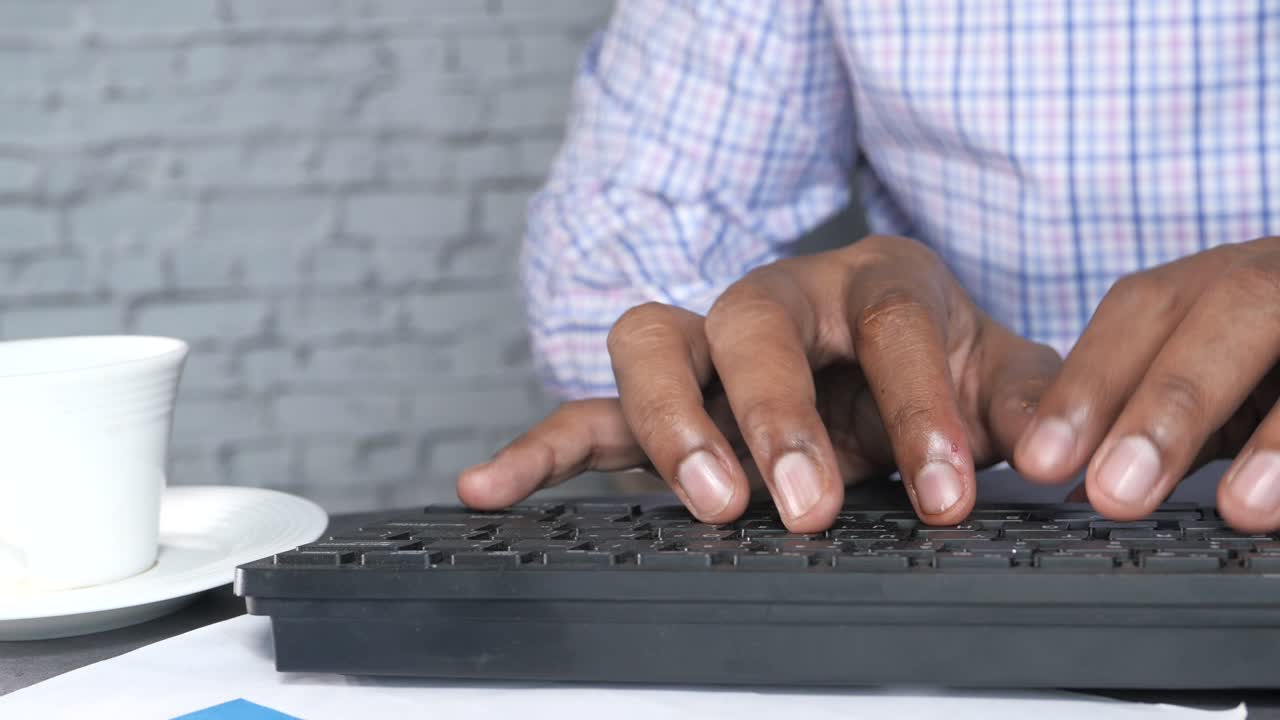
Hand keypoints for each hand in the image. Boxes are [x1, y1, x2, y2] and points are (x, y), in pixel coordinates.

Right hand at [459, 236, 1060, 531]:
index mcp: (873, 281)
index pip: (888, 321)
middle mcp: (776, 301)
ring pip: (649, 343)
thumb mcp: (996, 377)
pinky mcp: (657, 399)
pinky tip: (488, 485)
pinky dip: (538, 448)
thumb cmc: (933, 362)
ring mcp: (707, 347)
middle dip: (774, 411)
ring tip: (708, 501)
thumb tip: (1047, 454)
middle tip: (806, 503)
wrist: (885, 351)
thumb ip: (1019, 402)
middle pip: (748, 317)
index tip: (945, 491)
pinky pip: (585, 410)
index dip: (918, 405)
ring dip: (669, 421)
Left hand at [1014, 238, 1279, 531]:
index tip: (1042, 460)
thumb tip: (1065, 483)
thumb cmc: (1276, 376)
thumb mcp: (1221, 393)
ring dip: (1276, 428)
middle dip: (1170, 400)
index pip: (1145, 309)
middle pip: (1230, 306)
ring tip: (1239, 507)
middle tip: (1115, 492)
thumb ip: (1148, 423)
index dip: (1090, 379)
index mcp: (1227, 281)